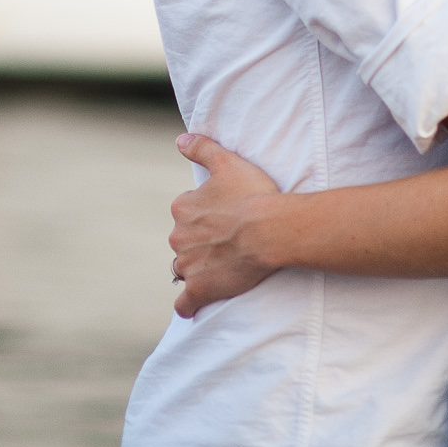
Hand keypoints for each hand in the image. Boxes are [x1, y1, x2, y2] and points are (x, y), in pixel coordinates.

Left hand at [168, 133, 284, 317]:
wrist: (269, 230)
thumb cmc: (253, 194)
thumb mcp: (228, 162)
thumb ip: (201, 148)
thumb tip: (180, 140)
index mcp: (182, 208)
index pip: (185, 213)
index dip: (204, 216)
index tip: (223, 218)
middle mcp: (178, 236)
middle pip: (184, 241)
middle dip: (199, 243)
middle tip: (226, 243)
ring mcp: (188, 265)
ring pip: (184, 268)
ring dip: (196, 268)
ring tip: (218, 268)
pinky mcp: (200, 289)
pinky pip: (185, 303)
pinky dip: (188, 305)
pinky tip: (192, 306)